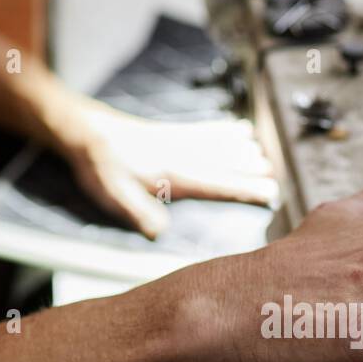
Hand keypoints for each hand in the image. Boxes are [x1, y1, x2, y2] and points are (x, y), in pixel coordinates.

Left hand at [54, 99, 276, 237]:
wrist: (84, 130)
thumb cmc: (98, 166)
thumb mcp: (111, 193)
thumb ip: (137, 210)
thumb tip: (158, 232)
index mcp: (172, 174)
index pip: (216, 182)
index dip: (243, 188)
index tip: (269, 193)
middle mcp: (181, 155)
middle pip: (224, 163)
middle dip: (252, 170)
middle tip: (278, 179)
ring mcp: (178, 141)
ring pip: (219, 145)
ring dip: (244, 151)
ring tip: (267, 156)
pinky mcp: (172, 133)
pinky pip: (206, 130)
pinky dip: (226, 130)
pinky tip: (241, 129)